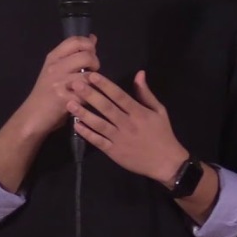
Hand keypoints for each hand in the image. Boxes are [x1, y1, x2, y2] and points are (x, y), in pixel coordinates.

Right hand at [16, 35, 99, 138]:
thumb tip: (92, 38)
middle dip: (96, 63)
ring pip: (89, 75)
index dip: (89, 45)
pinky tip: (84, 100)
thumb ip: (73, 55)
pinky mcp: (64, 99)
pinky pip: (86, 94)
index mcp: (53, 57)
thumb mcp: (56, 70)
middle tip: (92, 71)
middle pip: (86, 55)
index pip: (75, 40)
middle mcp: (55, 67)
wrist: (32, 116)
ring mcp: (59, 82)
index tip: (91, 54)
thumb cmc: (45, 93)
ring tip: (89, 86)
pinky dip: (89, 97)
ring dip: (94, 81)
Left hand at [66, 70, 188, 185]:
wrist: (166, 163)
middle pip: (106, 108)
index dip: (105, 85)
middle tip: (75, 84)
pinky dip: (87, 133)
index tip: (92, 76)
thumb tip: (139, 73)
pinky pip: (98, 141)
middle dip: (90, 95)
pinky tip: (76, 125)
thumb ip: (146, 93)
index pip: (119, 96)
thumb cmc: (162, 134)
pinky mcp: (114, 151)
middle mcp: (127, 124)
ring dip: (84, 114)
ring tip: (70, 104)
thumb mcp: (159, 111)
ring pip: (99, 124)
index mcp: (139, 113)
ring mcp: (119, 139)